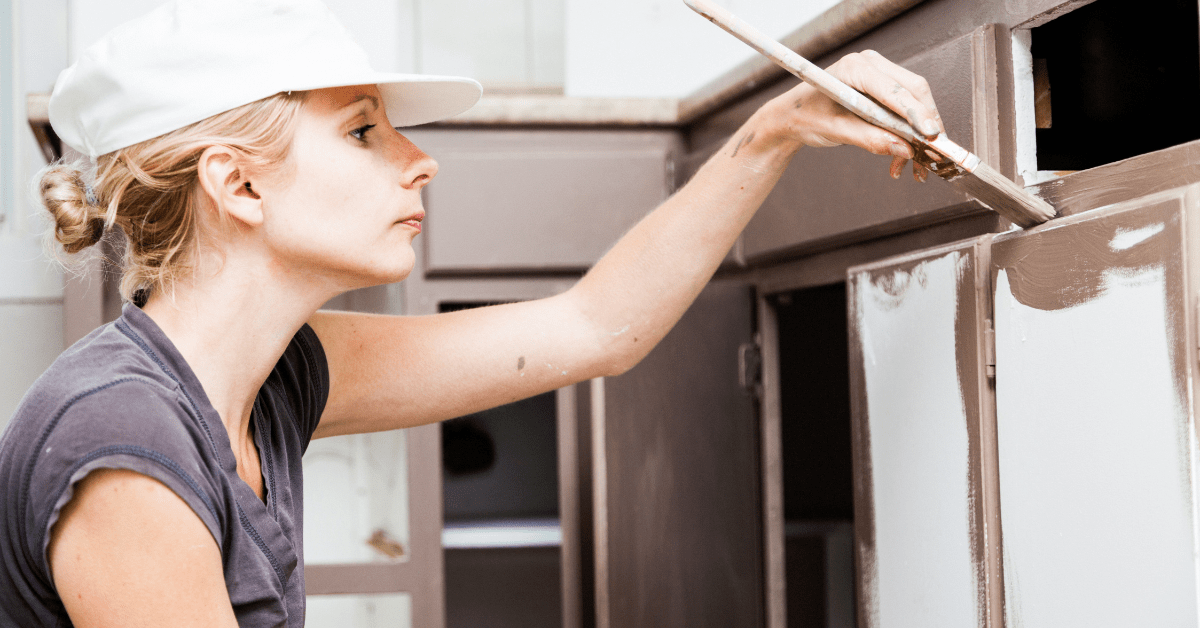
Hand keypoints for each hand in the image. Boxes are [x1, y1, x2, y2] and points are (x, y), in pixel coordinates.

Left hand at [769, 50, 945, 181]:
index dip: (917, 114)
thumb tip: (905, 150)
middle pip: (914, 91)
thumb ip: (870, 139)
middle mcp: (871, 65)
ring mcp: (879, 74)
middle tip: (932, 155)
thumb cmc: (806, 117)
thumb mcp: (835, 131)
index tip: (932, 136)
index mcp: (855, 68)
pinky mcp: (883, 88)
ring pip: (915, 101)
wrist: (792, 115)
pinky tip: (902, 158)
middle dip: (926, 125)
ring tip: (916, 166)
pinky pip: (906, 109)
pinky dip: (909, 134)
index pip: (895, 90)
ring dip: (919, 134)